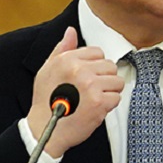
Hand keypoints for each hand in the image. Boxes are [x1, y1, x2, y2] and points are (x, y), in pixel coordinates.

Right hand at [27, 26, 123, 157]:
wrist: (46, 130)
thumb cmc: (45, 101)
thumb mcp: (48, 70)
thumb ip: (62, 49)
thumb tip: (71, 31)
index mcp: (68, 59)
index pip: (97, 52)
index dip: (95, 65)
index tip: (88, 76)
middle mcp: (80, 70)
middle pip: (110, 65)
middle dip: (104, 78)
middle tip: (91, 90)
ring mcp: (91, 86)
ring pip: (117, 81)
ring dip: (109, 91)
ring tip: (93, 99)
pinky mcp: (99, 102)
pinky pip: (116, 98)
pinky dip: (109, 105)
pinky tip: (95, 108)